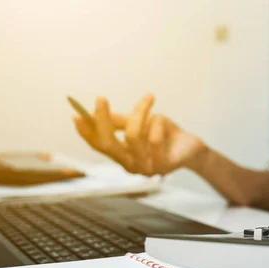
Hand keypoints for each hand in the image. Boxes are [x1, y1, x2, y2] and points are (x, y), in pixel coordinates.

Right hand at [73, 94, 206, 175]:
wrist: (191, 147)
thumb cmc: (164, 134)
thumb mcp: (140, 123)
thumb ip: (119, 121)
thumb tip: (95, 112)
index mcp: (122, 156)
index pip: (99, 146)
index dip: (86, 132)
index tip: (76, 114)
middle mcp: (131, 165)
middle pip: (108, 144)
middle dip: (102, 120)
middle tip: (101, 98)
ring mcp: (147, 167)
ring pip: (133, 136)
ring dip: (140, 112)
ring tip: (149, 100)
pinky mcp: (164, 165)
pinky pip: (155, 137)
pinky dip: (158, 122)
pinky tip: (163, 121)